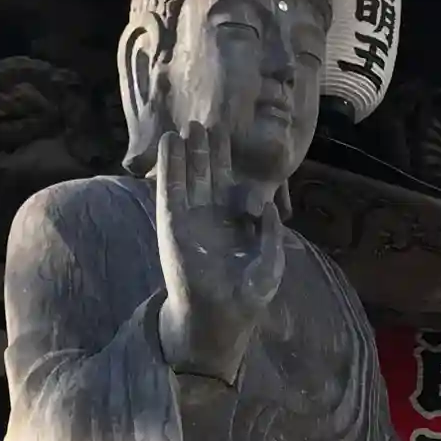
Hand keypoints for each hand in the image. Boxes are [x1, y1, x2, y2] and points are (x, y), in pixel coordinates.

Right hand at [155, 122, 283, 383]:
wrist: (217, 319)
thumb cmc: (245, 298)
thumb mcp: (269, 264)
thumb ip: (271, 234)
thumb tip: (271, 205)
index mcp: (234, 225)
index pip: (232, 185)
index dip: (231, 162)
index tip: (230, 137)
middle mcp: (211, 218)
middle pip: (209, 175)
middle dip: (208, 150)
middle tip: (206, 120)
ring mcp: (190, 219)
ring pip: (189, 177)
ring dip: (187, 152)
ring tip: (187, 125)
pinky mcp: (172, 224)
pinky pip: (171, 189)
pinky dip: (169, 166)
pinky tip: (169, 143)